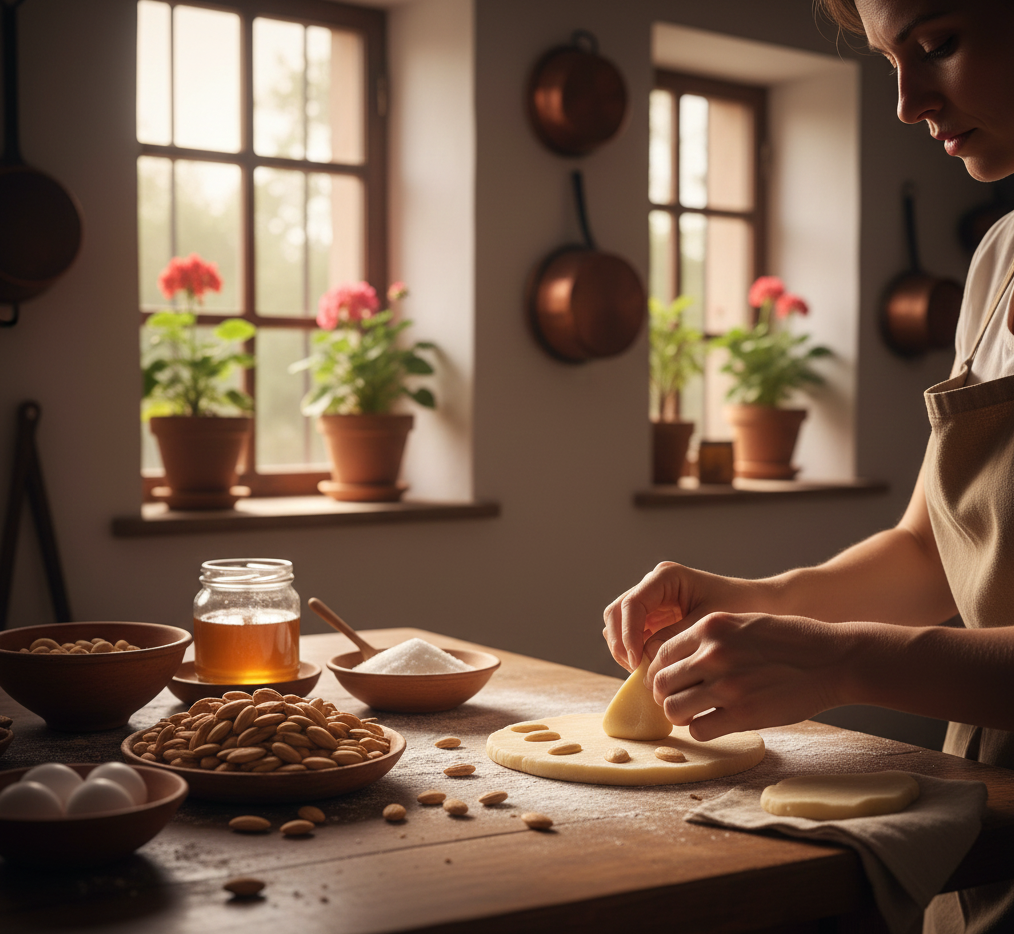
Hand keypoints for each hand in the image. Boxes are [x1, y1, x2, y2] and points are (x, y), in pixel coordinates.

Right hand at [602, 561, 756, 671]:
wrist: (758, 605)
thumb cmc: (738, 608)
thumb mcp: (706, 624)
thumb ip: (674, 638)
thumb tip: (644, 658)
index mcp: (665, 577)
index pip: (632, 604)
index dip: (628, 634)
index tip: (636, 662)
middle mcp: (652, 585)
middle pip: (616, 612)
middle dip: (621, 642)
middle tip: (635, 669)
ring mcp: (651, 601)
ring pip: (617, 623)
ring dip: (623, 647)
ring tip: (641, 671)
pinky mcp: (654, 617)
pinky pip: (631, 633)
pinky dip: (633, 650)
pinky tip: (648, 667)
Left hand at [646, 611, 853, 740]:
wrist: (833, 659)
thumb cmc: (790, 640)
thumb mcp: (743, 622)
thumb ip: (709, 638)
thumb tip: (677, 660)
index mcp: (709, 627)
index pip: (660, 653)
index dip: (659, 670)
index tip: (669, 680)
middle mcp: (712, 654)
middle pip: (660, 682)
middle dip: (664, 694)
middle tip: (677, 700)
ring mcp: (726, 685)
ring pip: (673, 709)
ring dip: (679, 714)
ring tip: (694, 713)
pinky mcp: (743, 714)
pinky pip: (698, 730)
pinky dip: (701, 729)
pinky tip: (714, 723)